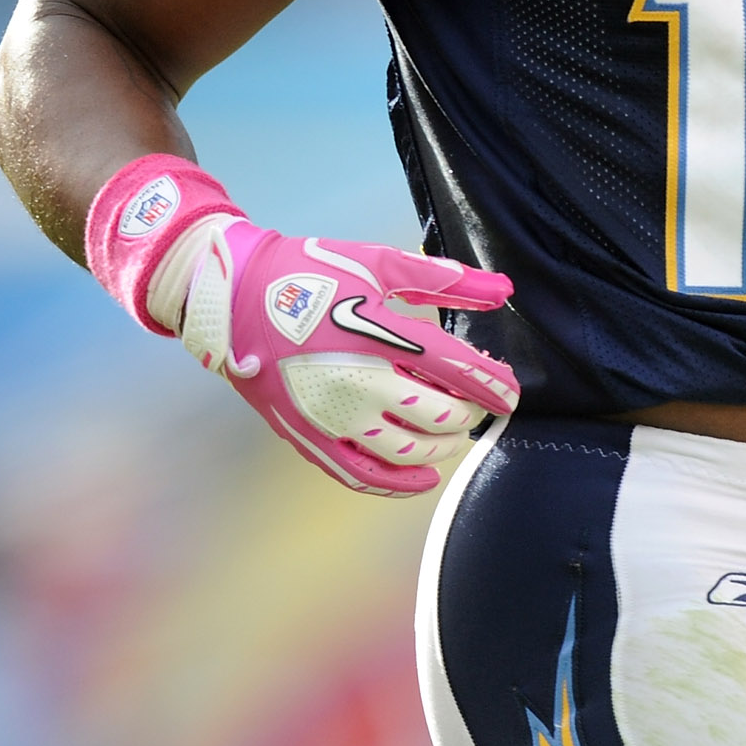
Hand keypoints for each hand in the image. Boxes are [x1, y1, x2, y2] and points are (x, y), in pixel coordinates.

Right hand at [169, 217, 520, 495]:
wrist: (235, 298)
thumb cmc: (310, 274)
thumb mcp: (377, 263)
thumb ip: (443, 279)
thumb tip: (503, 291)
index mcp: (378, 333)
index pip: (457, 370)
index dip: (493, 385)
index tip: (510, 391)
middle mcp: (359, 382)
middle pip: (439, 415)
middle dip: (469, 413)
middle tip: (477, 404)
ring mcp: (333, 417)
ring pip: (408, 451)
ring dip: (443, 446)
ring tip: (453, 433)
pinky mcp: (310, 438)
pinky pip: (363, 476)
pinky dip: (400, 483)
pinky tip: (424, 475)